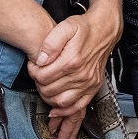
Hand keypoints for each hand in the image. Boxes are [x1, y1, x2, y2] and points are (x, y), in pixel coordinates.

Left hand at [27, 0, 122, 138]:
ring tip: (44, 88)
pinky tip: (56, 110)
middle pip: (49, 90)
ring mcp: (88, 83)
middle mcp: (81, 75)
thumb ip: (50, 43)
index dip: (33, 72)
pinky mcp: (93, 88)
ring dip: (48, 98)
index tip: (33, 66)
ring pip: (61, 102)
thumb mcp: (65, 27)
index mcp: (72, 60)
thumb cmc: (84, 28)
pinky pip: (78, 107)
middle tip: (38, 75)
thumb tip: (40, 60)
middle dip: (38, 84)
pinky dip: (65, 111)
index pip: (43, 76)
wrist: (104, 30)